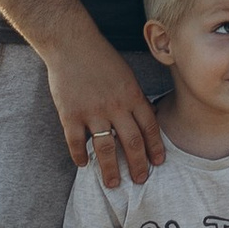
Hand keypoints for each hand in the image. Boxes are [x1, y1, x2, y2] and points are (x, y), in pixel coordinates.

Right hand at [45, 33, 163, 186]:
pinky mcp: (70, 115)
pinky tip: (83, 165)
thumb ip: (134, 98)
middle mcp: (115, 106)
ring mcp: (92, 112)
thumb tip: (146, 119)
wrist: (71, 43)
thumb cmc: (101, 57)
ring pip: (106, 148)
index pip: (150, 127)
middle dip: (138, 165)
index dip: (155, 147)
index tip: (158, 162)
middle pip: (132, 143)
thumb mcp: (126, 75)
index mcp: (132, 95)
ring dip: (111, 169)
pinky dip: (80, 156)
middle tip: (140, 180)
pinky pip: (76, 142)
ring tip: (113, 183)